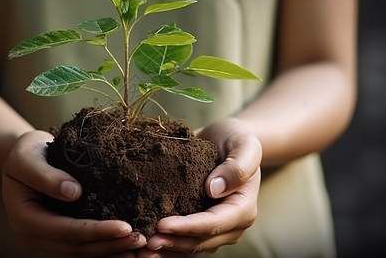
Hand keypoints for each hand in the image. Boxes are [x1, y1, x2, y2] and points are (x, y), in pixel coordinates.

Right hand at [2, 130, 146, 256]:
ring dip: (112, 250)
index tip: (125, 227)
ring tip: (140, 245)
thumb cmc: (25, 154)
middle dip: (110, 245)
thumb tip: (73, 192)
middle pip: (77, 247)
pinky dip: (106, 246)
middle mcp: (34, 236)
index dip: (96, 231)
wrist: (22, 159)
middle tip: (141, 239)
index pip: (66, 231)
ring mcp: (46, 239)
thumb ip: (45, 175)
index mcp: (25, 220)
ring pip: (82, 252)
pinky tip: (127, 245)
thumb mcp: (26, 158)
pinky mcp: (59, 236)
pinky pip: (84, 246)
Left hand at [138, 118, 260, 256]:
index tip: (162, 224)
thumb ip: (237, 167)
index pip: (214, 223)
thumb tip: (214, 189)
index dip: (188, 227)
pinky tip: (145, 246)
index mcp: (243, 208)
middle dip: (173, 242)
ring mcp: (216, 229)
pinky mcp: (200, 226)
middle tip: (146, 241)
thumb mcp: (244, 145)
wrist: (226, 140)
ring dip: (167, 250)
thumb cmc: (236, 139)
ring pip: (190, 247)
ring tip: (141, 249)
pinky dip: (166, 246)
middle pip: (200, 241)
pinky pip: (183, 241)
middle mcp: (231, 225)